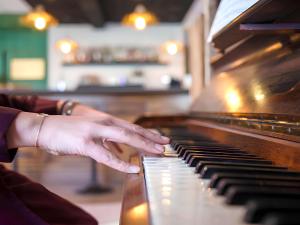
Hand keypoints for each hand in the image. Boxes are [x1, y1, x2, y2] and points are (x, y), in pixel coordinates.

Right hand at [7, 112, 169, 172]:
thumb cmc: (70, 130)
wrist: (46, 127)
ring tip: (157, 153)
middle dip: (151, 138)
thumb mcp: (92, 130)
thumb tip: (121, 149)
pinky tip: (132, 168)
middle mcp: (104, 123)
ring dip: (143, 146)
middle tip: (167, 144)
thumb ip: (108, 139)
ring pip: (124, 139)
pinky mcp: (85, 144)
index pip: (132, 126)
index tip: (161, 137)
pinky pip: (107, 156)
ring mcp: (95, 132)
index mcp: (106, 120)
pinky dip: (121, 163)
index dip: (148, 132)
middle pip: (133, 130)